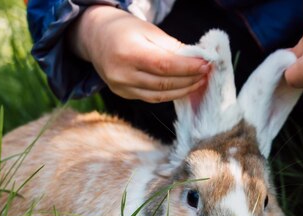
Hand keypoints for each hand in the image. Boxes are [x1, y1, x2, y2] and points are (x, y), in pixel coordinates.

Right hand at [67, 5, 210, 102]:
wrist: (95, 38)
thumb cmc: (124, 30)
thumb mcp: (148, 30)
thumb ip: (172, 46)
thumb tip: (197, 59)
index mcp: (128, 52)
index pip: (164, 65)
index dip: (188, 67)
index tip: (206, 64)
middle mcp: (122, 73)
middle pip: (163, 82)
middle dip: (189, 79)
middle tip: (206, 73)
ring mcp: (121, 87)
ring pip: (159, 95)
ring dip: (183, 90)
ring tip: (199, 82)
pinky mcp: (123, 94)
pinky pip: (151, 98)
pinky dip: (170, 94)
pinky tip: (183, 88)